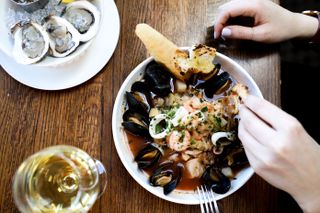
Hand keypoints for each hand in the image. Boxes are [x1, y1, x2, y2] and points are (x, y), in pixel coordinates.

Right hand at [214, 0, 317, 42]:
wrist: (294, 25)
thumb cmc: (280, 30)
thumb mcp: (259, 35)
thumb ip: (240, 33)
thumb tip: (224, 32)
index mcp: (254, 6)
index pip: (227, 10)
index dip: (219, 23)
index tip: (218, 36)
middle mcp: (251, 0)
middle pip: (226, 7)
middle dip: (220, 21)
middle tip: (221, 35)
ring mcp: (251, 1)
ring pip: (229, 7)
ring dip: (224, 19)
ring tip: (226, 32)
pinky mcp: (252, 4)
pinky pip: (236, 8)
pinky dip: (230, 17)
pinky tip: (232, 27)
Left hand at [238, 95, 319, 212]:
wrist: (314, 184)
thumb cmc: (309, 155)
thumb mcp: (299, 131)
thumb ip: (277, 119)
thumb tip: (256, 107)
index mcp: (290, 129)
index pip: (262, 109)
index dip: (251, 101)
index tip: (248, 98)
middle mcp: (276, 143)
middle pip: (249, 121)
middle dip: (244, 112)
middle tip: (243, 108)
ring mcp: (265, 157)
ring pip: (243, 134)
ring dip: (242, 125)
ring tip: (245, 121)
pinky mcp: (258, 167)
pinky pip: (245, 148)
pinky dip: (246, 140)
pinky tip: (250, 137)